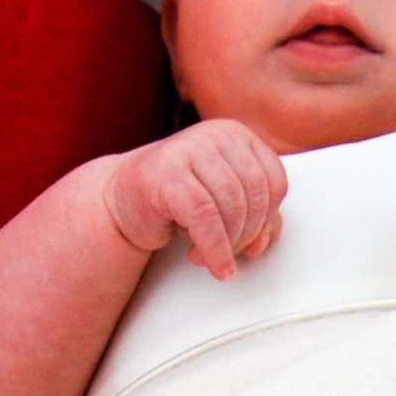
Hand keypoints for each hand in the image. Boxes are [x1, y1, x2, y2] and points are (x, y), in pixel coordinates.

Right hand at [103, 121, 287, 281]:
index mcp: (235, 135)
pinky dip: (212, 248)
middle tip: (228, 254)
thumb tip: (263, 242)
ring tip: (208, 258)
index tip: (252, 241)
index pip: (273, 181)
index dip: (267, 219)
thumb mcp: (223, 205)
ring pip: (232, 206)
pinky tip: (204, 261)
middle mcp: (214, 134)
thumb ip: (254, 219)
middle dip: (245, 235)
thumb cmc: (175, 201)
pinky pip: (205, 217)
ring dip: (226, 244)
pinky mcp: (167, 172)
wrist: (121, 200)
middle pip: (255, 195)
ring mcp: (189, 148)